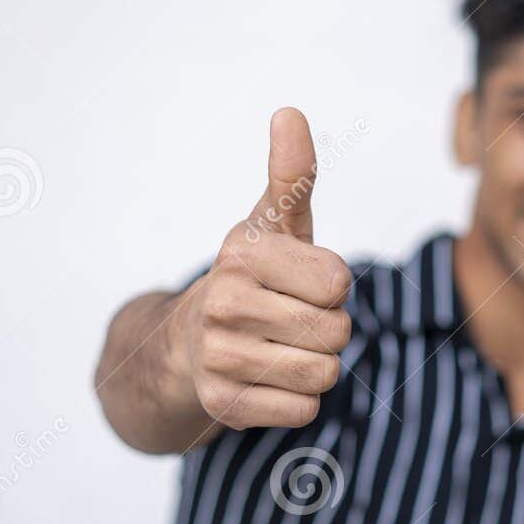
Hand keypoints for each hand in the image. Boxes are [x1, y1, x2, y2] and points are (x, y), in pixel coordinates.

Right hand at [173, 109, 351, 431]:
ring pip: (324, 374)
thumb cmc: (250, 279)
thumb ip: (291, 175)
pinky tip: (266, 380)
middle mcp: (223, 302)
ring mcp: (218, 357)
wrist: (184, 345)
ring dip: (315, 366)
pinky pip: (302, 410)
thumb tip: (289, 113)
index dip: (330, 287)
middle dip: (328, 330)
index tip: (298, 283)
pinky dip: (296, 401)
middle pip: (337, 332)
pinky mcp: (222, 405)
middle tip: (290, 320)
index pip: (338, 283)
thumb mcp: (272, 225)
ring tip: (280, 349)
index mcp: (242, 253)